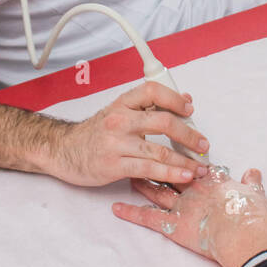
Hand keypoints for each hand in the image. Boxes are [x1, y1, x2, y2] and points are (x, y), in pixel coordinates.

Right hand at [49, 81, 210, 187]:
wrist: (63, 151)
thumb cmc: (95, 133)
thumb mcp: (118, 112)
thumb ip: (147, 107)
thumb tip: (183, 100)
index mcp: (122, 103)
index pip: (154, 91)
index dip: (176, 99)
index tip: (190, 109)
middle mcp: (120, 120)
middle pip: (164, 122)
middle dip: (190, 135)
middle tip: (203, 145)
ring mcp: (116, 143)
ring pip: (160, 151)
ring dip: (186, 161)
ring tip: (200, 167)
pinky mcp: (114, 165)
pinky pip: (149, 170)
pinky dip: (171, 173)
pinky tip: (184, 176)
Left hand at [112, 164, 266, 266]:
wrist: (245, 236)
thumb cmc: (252, 215)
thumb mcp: (256, 194)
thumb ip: (253, 182)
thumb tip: (253, 172)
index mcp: (212, 180)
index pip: (191, 162)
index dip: (180, 153)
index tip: (169, 142)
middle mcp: (192, 189)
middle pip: (168, 170)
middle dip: (154, 160)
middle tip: (139, 149)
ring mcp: (181, 206)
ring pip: (155, 190)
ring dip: (141, 182)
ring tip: (126, 171)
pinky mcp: (172, 225)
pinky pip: (148, 218)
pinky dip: (131, 213)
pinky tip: (115, 209)